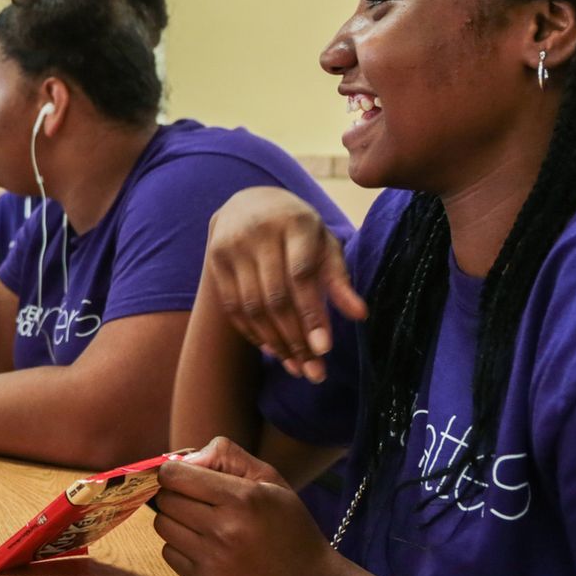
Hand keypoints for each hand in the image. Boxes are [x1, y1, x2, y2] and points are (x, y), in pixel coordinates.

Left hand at [152, 437, 342, 575]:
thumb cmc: (287, 522)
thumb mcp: (269, 477)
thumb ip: (224, 455)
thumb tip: (179, 460)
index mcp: (242, 498)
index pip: (173, 475)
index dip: (174, 471)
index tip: (186, 475)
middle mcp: (225, 530)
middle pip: (165, 499)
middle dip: (176, 494)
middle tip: (199, 500)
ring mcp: (214, 560)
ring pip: (162, 525)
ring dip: (176, 519)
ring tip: (203, 522)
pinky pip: (168, 553)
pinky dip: (180, 546)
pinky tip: (205, 546)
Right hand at [205, 188, 366, 381]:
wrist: (249, 202)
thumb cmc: (298, 229)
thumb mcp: (325, 244)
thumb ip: (339, 278)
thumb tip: (360, 316)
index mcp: (294, 224)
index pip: (300, 275)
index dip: (311, 314)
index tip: (324, 350)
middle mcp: (258, 232)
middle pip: (275, 297)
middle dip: (295, 339)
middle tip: (314, 372)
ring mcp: (231, 246)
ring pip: (252, 307)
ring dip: (275, 343)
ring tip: (297, 367)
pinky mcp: (215, 260)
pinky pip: (232, 307)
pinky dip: (252, 333)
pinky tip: (272, 349)